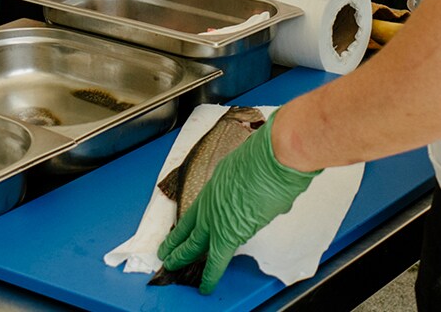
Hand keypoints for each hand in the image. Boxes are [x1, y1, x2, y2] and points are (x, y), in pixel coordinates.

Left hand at [156, 114, 318, 294]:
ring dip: (182, 256)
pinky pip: (216, 261)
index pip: (196, 209)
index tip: (179, 230)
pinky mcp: (228, 233)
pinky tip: (204, 286)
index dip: (186, 222)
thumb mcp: (250, 166)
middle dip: (176, 241)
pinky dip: (209, 276)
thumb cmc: (269, 154)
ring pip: (194, 244)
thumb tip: (266, 200)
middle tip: (166, 251)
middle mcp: (211, 200)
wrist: (275, 157)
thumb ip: (252, 187)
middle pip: (188, 227)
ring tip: (172, 265)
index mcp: (216, 182)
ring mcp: (216, 217)